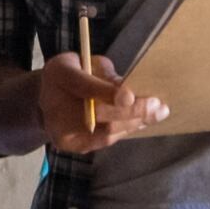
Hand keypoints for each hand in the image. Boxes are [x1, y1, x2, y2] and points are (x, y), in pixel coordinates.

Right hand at [36, 51, 164, 156]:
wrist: (52, 98)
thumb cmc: (78, 74)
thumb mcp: (91, 63)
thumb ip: (107, 76)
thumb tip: (133, 93)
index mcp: (58, 74)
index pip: (83, 85)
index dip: (107, 93)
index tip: (131, 96)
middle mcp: (53, 104)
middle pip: (97, 114)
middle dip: (132, 111)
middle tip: (158, 106)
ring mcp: (60, 129)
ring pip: (105, 131)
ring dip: (135, 123)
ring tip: (157, 114)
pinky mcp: (71, 145)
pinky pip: (104, 141)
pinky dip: (126, 130)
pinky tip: (141, 122)